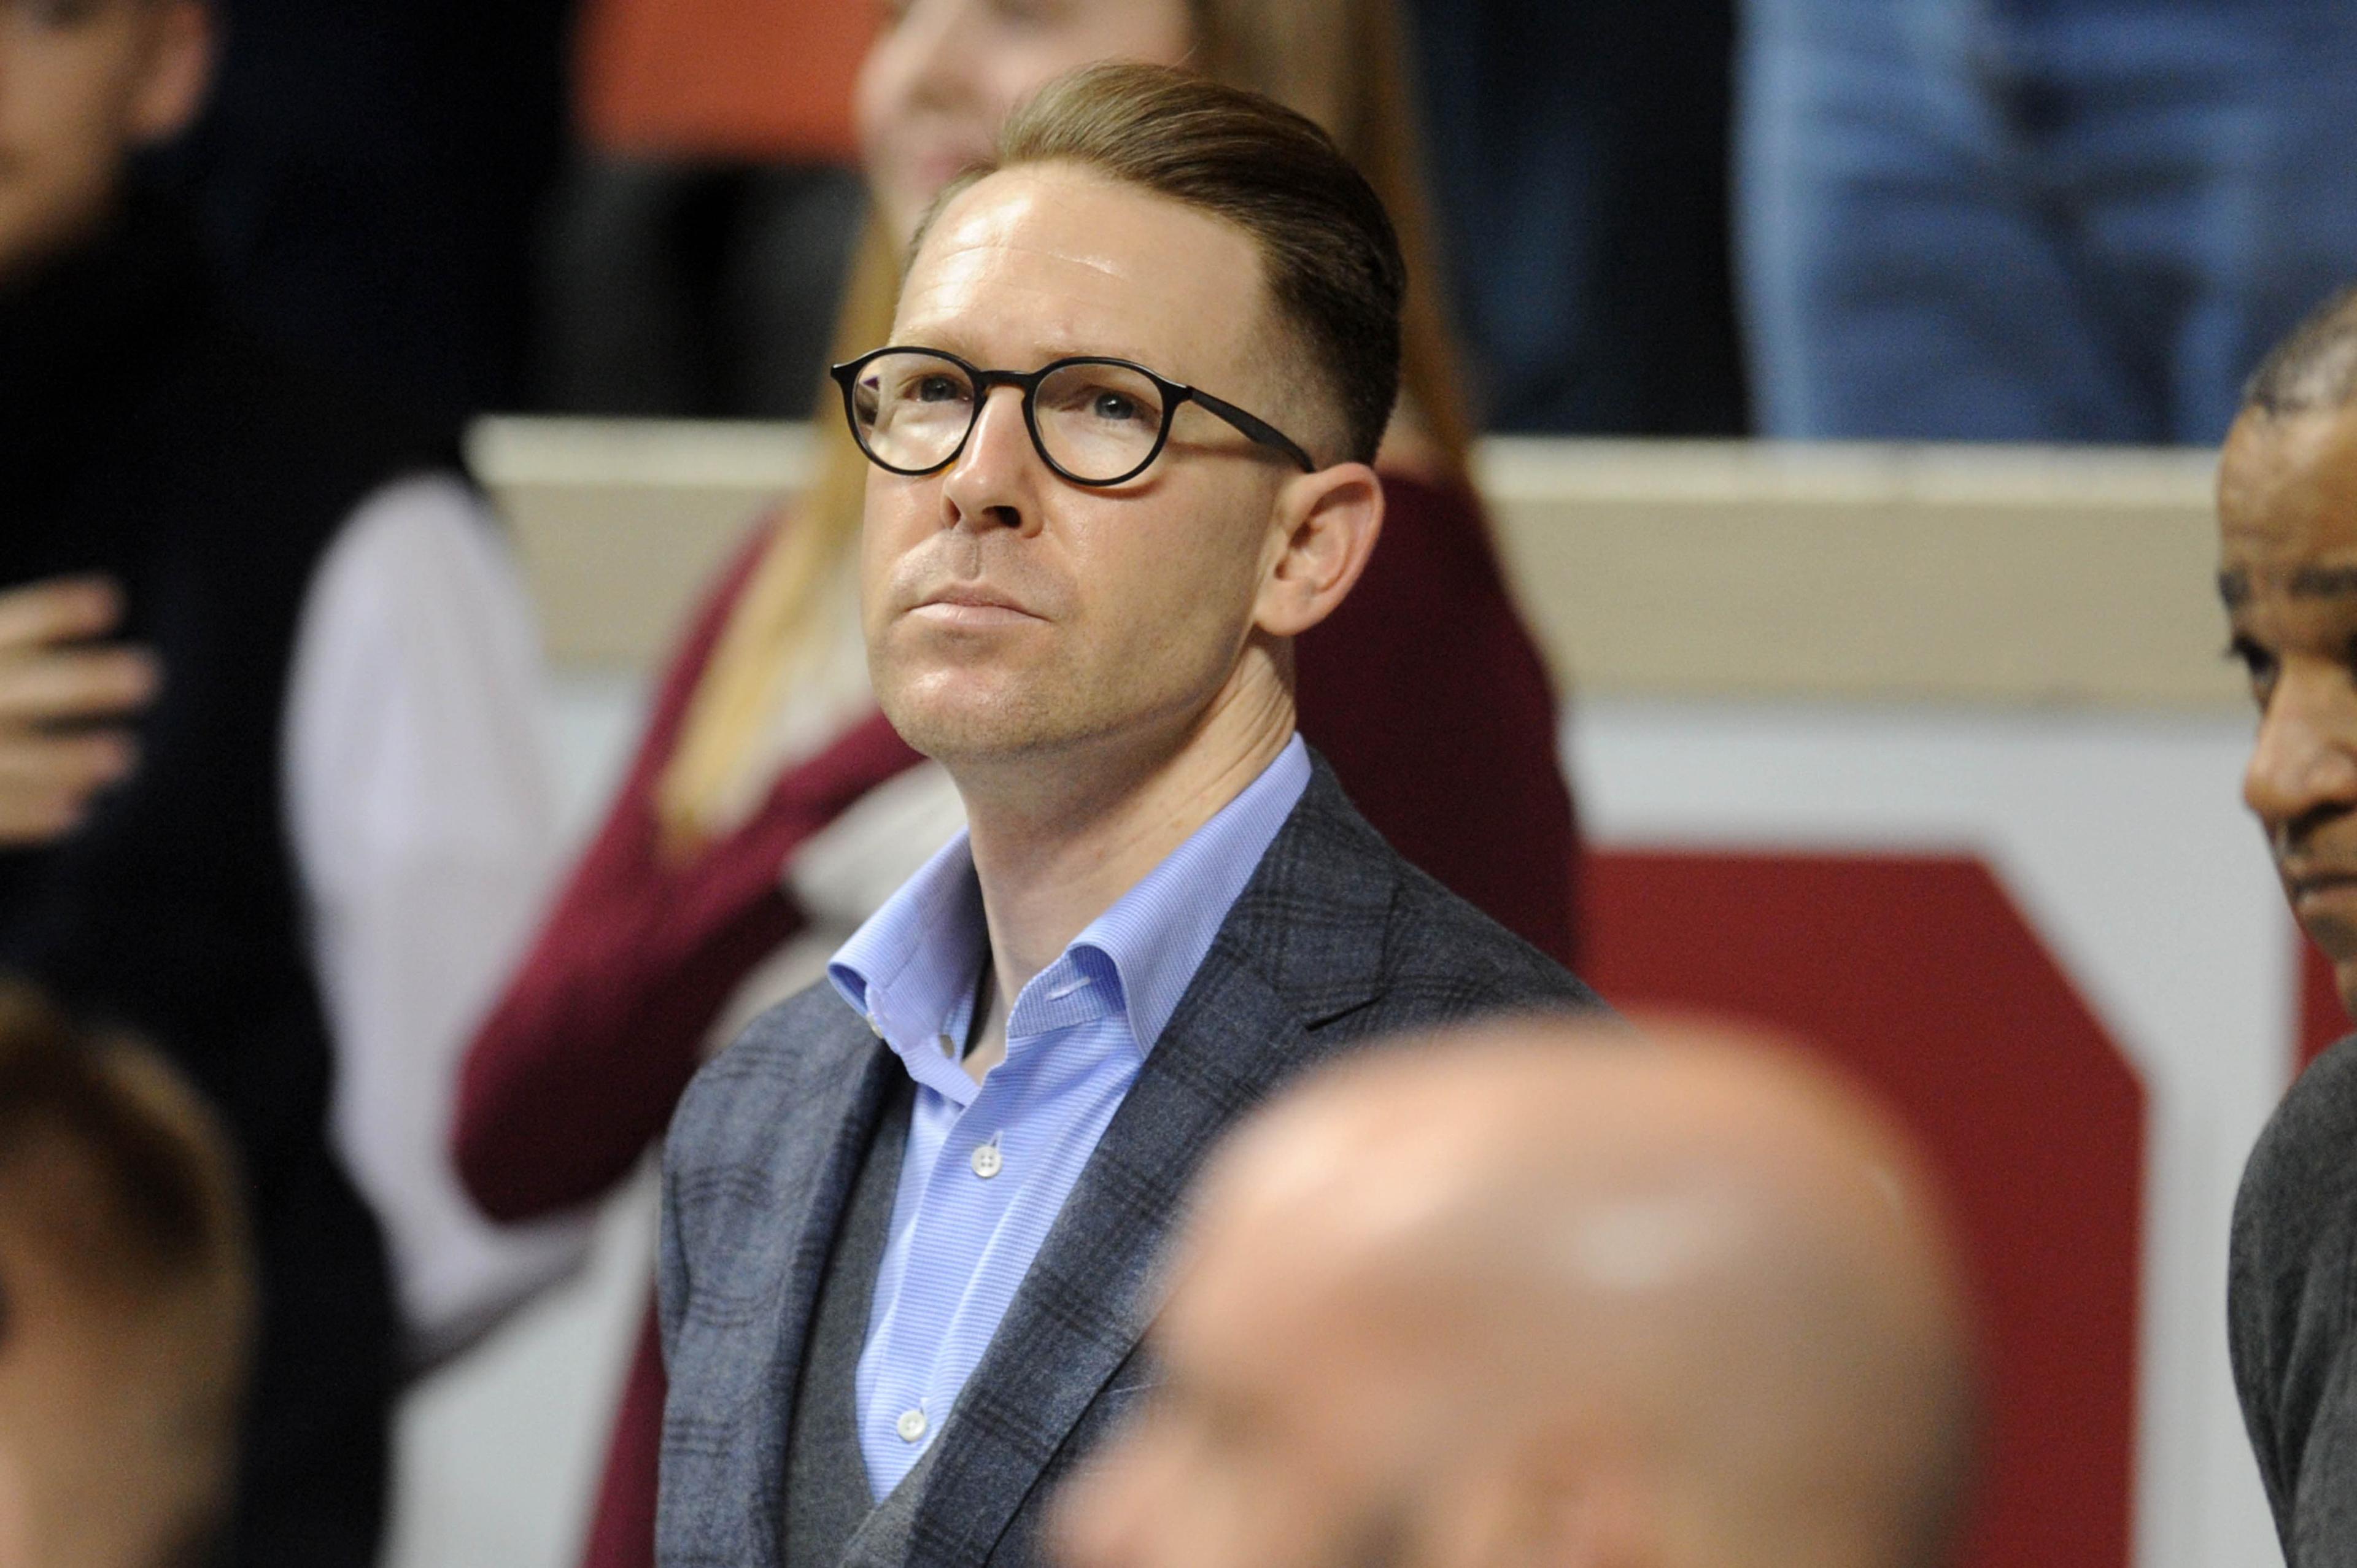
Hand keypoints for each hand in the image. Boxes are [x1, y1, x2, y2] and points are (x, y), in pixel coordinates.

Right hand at [0, 577, 159, 845]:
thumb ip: (1, 642)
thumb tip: (91, 602)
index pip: (2, 627)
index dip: (49, 612)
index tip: (110, 599)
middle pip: (15, 687)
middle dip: (80, 682)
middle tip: (148, 674)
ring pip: (5, 759)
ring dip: (66, 759)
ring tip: (125, 756)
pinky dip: (26, 814)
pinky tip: (77, 811)